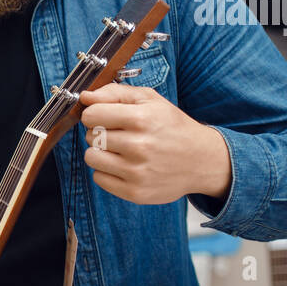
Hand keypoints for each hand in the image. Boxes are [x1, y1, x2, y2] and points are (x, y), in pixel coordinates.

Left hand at [78, 83, 230, 204]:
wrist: (202, 160)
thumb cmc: (172, 127)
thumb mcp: (150, 100)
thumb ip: (115, 93)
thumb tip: (85, 96)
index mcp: (142, 119)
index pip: (91, 115)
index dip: (94, 114)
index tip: (104, 117)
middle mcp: (139, 146)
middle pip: (90, 136)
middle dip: (99, 132)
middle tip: (119, 134)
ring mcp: (137, 172)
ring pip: (91, 158)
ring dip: (100, 152)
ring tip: (119, 150)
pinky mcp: (135, 192)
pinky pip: (99, 179)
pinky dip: (107, 171)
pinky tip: (123, 165)